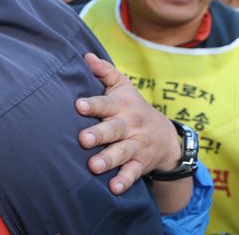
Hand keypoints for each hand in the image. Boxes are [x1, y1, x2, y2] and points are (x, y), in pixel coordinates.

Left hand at [75, 53, 180, 193]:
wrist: (165, 136)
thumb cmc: (132, 106)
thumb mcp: (122, 87)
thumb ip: (104, 72)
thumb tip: (85, 56)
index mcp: (121, 105)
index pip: (105, 104)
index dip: (92, 104)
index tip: (78, 105)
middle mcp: (129, 125)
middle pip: (113, 129)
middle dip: (98, 134)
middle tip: (82, 139)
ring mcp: (136, 145)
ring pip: (122, 152)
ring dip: (108, 159)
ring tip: (93, 166)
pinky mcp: (141, 163)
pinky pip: (133, 173)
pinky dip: (125, 180)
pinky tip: (114, 188)